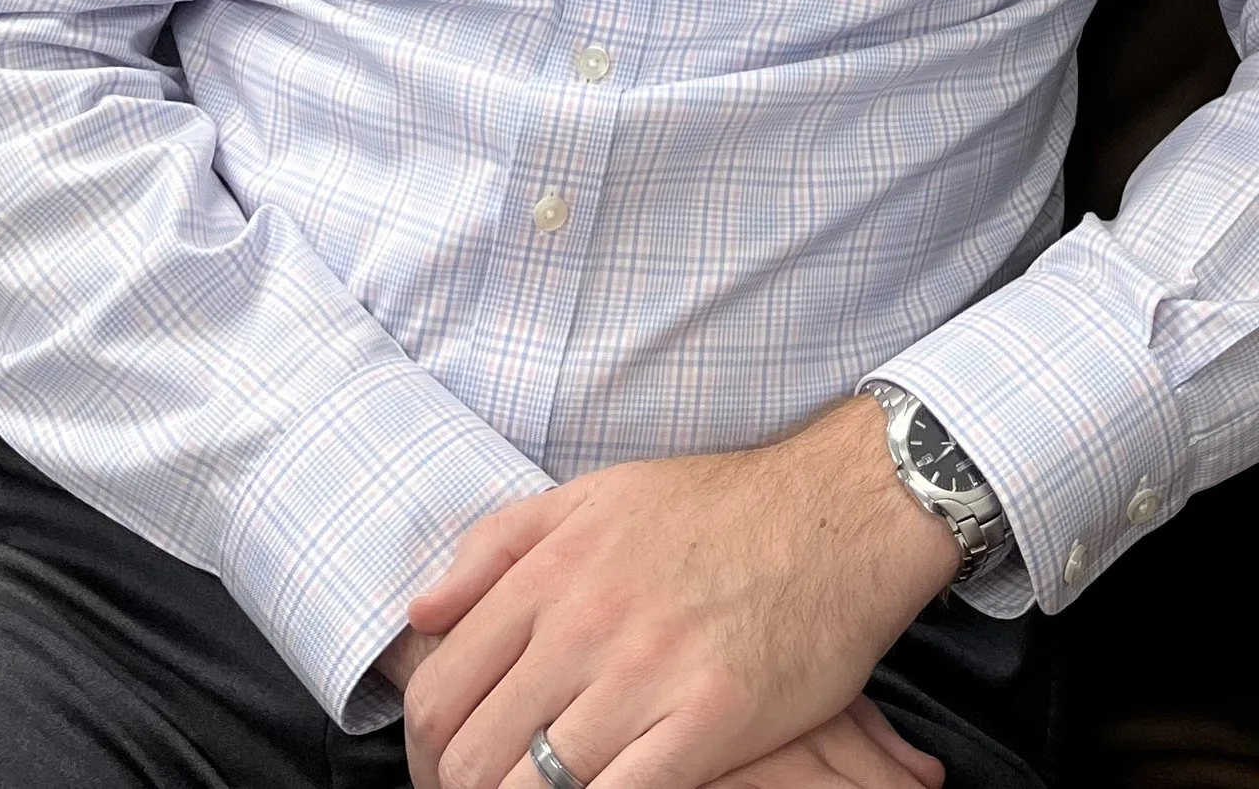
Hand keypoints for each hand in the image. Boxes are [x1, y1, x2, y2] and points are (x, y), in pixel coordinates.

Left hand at [398, 395, 959, 788]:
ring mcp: (645, 674)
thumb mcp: (597, 496)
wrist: (837, 513)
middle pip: (473, 754)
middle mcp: (586, 622)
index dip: (423, 752)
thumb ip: (499, 546)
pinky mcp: (708, 720)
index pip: (437, 690)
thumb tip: (421, 613)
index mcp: (551, 569)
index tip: (441, 773)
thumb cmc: (717, 509)